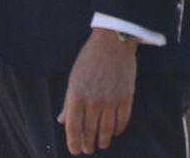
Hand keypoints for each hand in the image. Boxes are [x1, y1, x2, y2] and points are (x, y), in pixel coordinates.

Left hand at [58, 29, 136, 153]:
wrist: (114, 41)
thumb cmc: (90, 58)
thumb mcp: (73, 79)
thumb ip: (68, 102)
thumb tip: (62, 120)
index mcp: (77, 97)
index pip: (73, 128)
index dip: (73, 142)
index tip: (75, 150)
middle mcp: (93, 101)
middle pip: (90, 130)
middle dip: (88, 143)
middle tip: (88, 149)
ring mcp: (111, 99)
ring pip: (107, 128)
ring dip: (104, 139)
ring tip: (102, 144)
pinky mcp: (127, 95)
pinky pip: (123, 118)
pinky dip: (120, 128)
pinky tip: (117, 131)